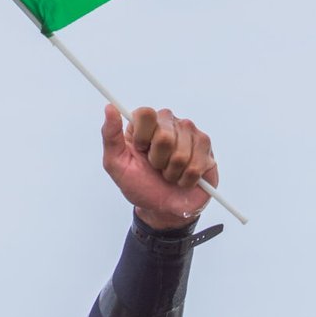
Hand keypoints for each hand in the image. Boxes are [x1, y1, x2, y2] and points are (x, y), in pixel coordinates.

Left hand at [100, 105, 218, 230]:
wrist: (162, 208)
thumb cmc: (139, 184)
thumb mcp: (116, 164)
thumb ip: (110, 136)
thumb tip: (110, 108)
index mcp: (144, 123)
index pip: (145, 113)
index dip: (142, 138)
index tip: (140, 151)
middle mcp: (168, 122)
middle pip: (164, 136)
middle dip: (157, 161)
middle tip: (156, 167)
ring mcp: (190, 132)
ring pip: (180, 153)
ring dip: (172, 172)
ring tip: (169, 174)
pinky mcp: (206, 146)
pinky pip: (197, 164)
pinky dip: (187, 179)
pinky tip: (184, 178)